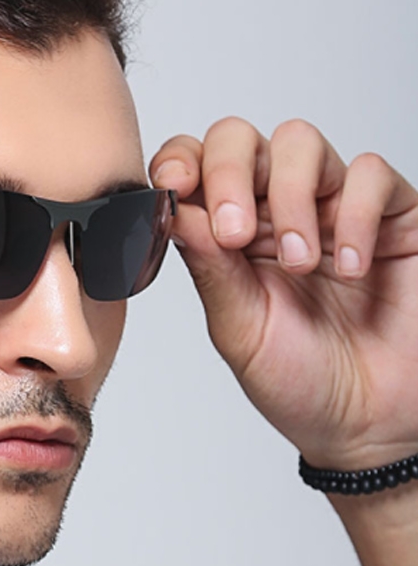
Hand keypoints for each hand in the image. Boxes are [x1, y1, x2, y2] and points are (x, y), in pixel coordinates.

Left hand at [150, 118, 417, 470]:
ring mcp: (331, 210)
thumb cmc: (300, 384)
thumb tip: (172, 210)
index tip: (172, 188)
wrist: (367, 425)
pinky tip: (349, 267)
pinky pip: (370, 174)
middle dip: (229, 173)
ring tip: (299, 263)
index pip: (193, 170)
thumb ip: (209, 268)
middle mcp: (274, 215)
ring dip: (290, 198)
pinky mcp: (392, 216)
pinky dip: (354, 214)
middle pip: (239, 140)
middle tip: (236, 234)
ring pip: (299, 143)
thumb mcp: (239, 330)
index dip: (179, 164)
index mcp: (226, 240)